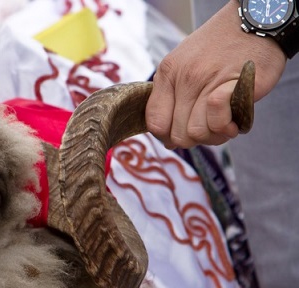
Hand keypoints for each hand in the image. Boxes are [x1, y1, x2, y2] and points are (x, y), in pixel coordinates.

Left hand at [146, 1, 285, 147]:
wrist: (254, 23)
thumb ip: (172, 97)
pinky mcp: (232, 86)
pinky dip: (226, 126)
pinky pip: (217, 121)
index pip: (155, 123)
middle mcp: (184, 78)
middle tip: (210, 128)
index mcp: (167, 73)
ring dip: (214, 136)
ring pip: (197, 133)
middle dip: (195, 139)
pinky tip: (234, 120)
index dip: (168, 136)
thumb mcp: (184, 64)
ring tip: (225, 123)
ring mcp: (207, 81)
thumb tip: (168, 141)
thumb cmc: (220, 48)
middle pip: (177, 135)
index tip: (184, 132)